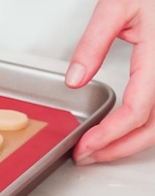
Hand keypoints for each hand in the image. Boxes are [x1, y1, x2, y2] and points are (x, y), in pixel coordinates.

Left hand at [66, 0, 154, 164]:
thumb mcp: (117, 6)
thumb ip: (93, 44)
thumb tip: (75, 80)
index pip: (136, 110)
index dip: (109, 134)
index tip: (85, 145)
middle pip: (154, 128)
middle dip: (119, 148)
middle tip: (88, 155)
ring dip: (133, 143)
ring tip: (102, 149)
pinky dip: (145, 129)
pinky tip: (123, 132)